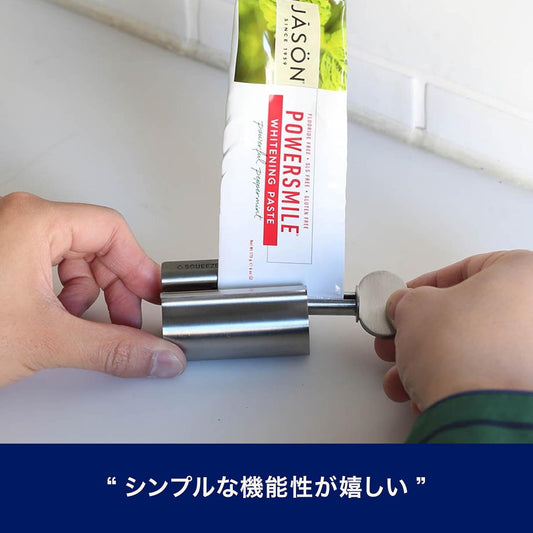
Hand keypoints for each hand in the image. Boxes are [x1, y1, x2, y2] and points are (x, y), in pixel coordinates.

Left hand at [0, 192, 185, 385]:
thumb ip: (111, 349)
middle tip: (128, 321)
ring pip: (74, 260)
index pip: (113, 232)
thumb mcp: (45, 338)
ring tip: (85, 326)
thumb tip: (157, 354)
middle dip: (116, 290)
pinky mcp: (1, 258)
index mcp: (34, 220)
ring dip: (89, 297)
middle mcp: (20, 220)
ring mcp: (8, 237)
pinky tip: (58, 321)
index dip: (139, 268)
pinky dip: (63, 297)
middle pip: (96, 247)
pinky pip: (48, 269)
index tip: (154, 295)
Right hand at [374, 250, 532, 411]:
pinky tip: (428, 393)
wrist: (480, 409)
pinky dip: (454, 384)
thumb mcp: (413, 307)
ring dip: (430, 361)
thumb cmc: (463, 352)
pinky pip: (486, 378)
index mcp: (525, 275)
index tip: (407, 299)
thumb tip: (404, 308)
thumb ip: (406, 300)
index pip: (467, 268)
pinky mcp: (528, 389)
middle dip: (423, 330)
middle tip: (401, 338)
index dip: (426, 286)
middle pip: (469, 314)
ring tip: (404, 376)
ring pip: (474, 350)